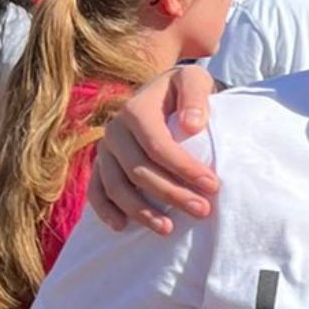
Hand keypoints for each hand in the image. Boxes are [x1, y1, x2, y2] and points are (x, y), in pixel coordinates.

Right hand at [89, 65, 220, 233]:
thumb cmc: (183, 89)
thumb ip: (195, 95)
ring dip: (141, 211)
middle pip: (138, 170)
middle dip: (171, 194)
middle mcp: (114, 130)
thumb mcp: (194, 79)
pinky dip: (105, 211)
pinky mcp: (101, 164)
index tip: (212, 186)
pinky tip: (123, 227)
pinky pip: (96, 191)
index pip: (157, 146)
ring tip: (169, 229)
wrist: (161, 92)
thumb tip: (192, 125)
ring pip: (116, 186)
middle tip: (203, 211)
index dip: (184, 168)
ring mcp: (105, 150)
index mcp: (136, 110)